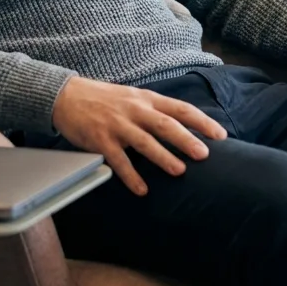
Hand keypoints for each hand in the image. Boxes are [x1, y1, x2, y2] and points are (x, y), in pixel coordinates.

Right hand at [52, 77, 227, 195]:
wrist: (66, 95)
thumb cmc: (104, 98)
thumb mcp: (132, 96)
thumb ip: (153, 109)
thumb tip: (181, 125)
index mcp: (146, 98)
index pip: (180, 108)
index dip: (202, 121)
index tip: (220, 134)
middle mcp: (135, 110)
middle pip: (166, 124)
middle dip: (187, 140)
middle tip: (205, 154)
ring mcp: (118, 125)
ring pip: (145, 142)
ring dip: (163, 157)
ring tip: (179, 171)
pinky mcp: (101, 139)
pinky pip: (119, 161)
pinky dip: (131, 176)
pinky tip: (142, 190)